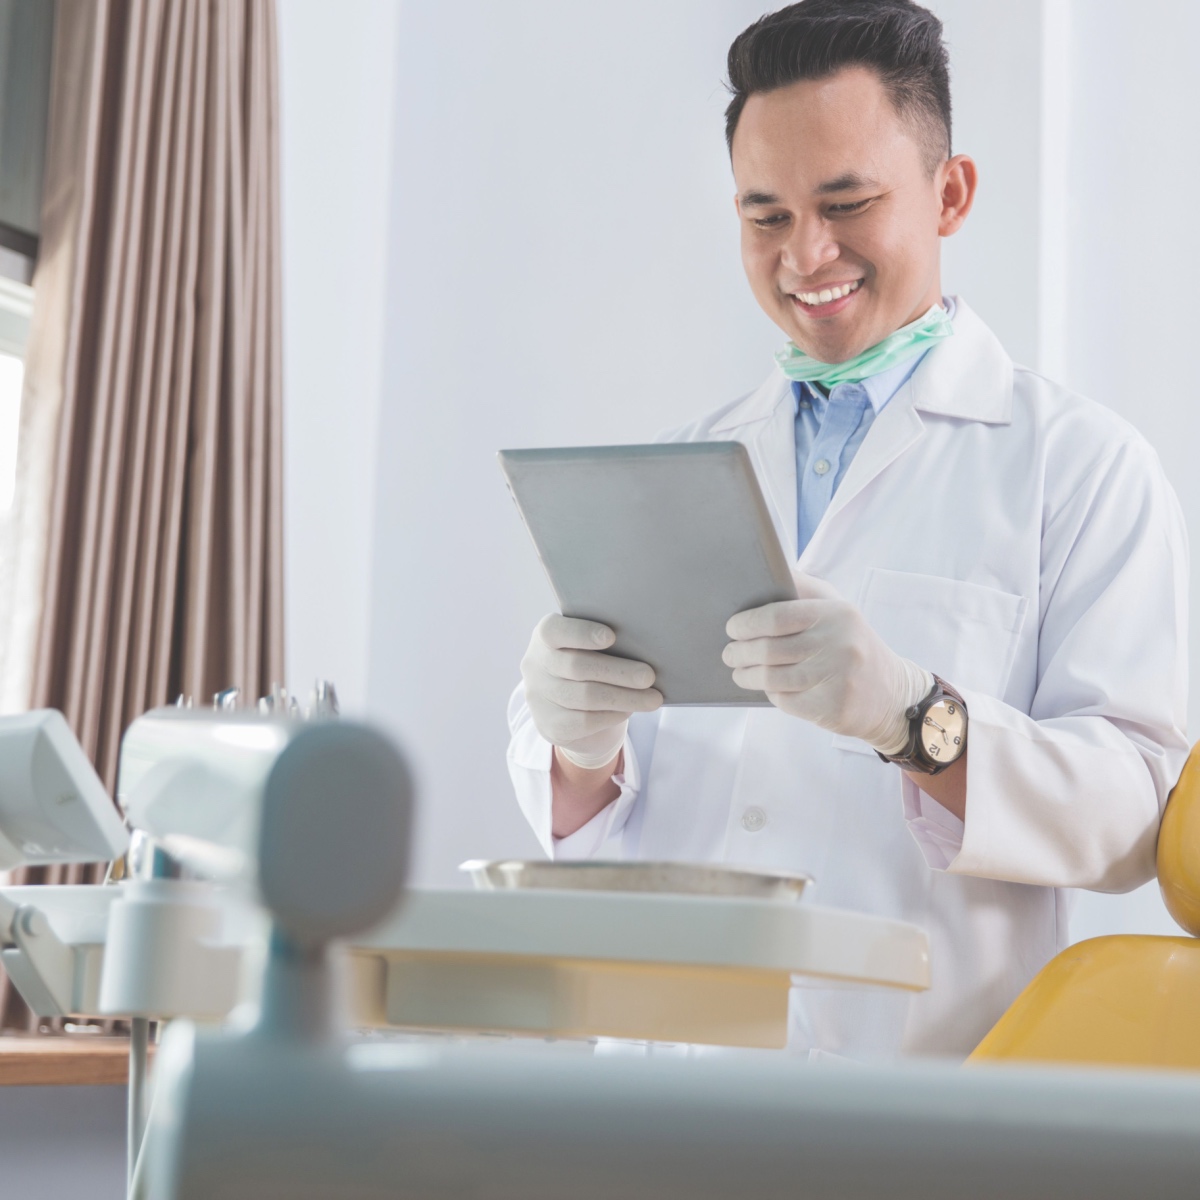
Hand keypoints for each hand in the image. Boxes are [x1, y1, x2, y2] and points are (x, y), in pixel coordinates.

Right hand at [521, 614, 663, 768]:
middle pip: (577, 667)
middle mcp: (535, 665)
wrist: (573, 711)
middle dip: (618, 671)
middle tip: (649, 676)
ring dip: (624, 697)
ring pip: (585, 697)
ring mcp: (538, 697)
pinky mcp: (549, 725)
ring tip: (653, 698)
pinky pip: (584, 722)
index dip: (582, 633)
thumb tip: (642, 643)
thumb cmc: (591, 666)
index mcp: (544, 637)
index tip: (611, 636)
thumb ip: (605, 641)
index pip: (554, 631)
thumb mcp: (591, 648)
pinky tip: (630, 710)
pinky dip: (612, 715)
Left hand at [722, 573, 930, 754]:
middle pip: (769, 650)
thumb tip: (767, 567)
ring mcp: (836, 679)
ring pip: (771, 678)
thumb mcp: (836, 609)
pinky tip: (766, 687)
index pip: (777, 616)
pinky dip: (769, 693)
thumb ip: (803, 588)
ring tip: (739, 670)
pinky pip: (784, 701)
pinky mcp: (832, 708)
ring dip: (746, 675)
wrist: (892, 694)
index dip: (747, 623)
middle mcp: (839, 645)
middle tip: (728, 653)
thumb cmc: (851, 644)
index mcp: (836, 615)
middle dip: (739, 652)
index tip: (732, 627)